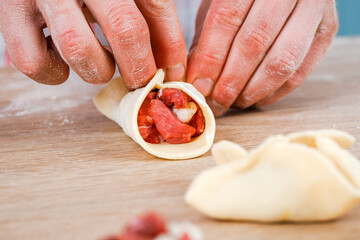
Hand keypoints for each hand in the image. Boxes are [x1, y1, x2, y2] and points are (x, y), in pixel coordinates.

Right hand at [0, 0, 186, 88]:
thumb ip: (146, 13)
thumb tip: (171, 65)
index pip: (156, 5)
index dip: (171, 47)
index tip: (176, 74)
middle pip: (125, 28)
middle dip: (140, 67)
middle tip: (141, 82)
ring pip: (79, 49)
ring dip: (98, 69)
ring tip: (100, 60)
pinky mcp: (8, 12)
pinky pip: (33, 62)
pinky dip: (54, 74)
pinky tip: (63, 61)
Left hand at [186, 0, 337, 115]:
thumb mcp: (217, 3)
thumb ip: (207, 38)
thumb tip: (200, 82)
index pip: (227, 19)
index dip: (210, 58)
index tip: (198, 87)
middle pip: (254, 43)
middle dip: (230, 81)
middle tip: (215, 103)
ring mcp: (313, 8)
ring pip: (282, 61)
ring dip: (254, 91)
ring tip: (235, 103)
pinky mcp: (327, 28)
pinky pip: (301, 70)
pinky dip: (276, 92)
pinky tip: (257, 99)